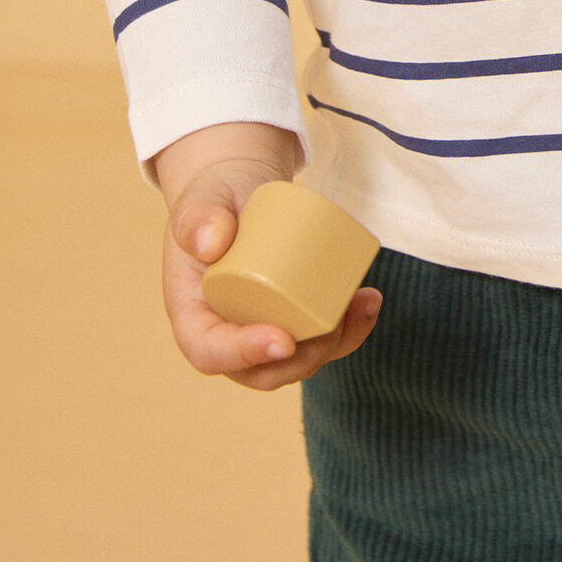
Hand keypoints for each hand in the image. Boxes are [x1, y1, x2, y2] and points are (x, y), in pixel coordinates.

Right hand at [155, 123, 381, 389]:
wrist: (238, 190)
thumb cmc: (216, 197)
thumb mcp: (201, 199)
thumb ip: (197, 215)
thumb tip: (210, 242)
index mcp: (193, 315)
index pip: (210, 352)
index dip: (245, 355)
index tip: (283, 340)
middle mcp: (225, 332)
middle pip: (260, 371)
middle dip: (302, 359)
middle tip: (333, 325)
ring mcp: (259, 328)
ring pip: (295, 361)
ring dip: (335, 344)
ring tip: (363, 304)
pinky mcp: (289, 316)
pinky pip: (316, 338)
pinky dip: (348, 329)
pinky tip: (369, 302)